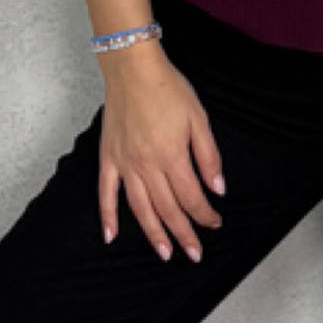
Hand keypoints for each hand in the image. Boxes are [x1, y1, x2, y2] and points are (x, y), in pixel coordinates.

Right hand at [98, 48, 226, 262]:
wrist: (133, 68)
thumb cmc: (168, 89)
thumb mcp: (199, 118)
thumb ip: (209, 156)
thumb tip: (217, 188)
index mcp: (172, 156)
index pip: (191, 197)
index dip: (204, 214)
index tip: (214, 222)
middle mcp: (147, 166)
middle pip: (168, 209)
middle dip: (184, 233)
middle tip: (194, 253)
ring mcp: (125, 164)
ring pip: (141, 209)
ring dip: (153, 234)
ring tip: (165, 253)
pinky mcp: (109, 158)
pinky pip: (106, 194)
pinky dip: (107, 217)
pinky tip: (111, 236)